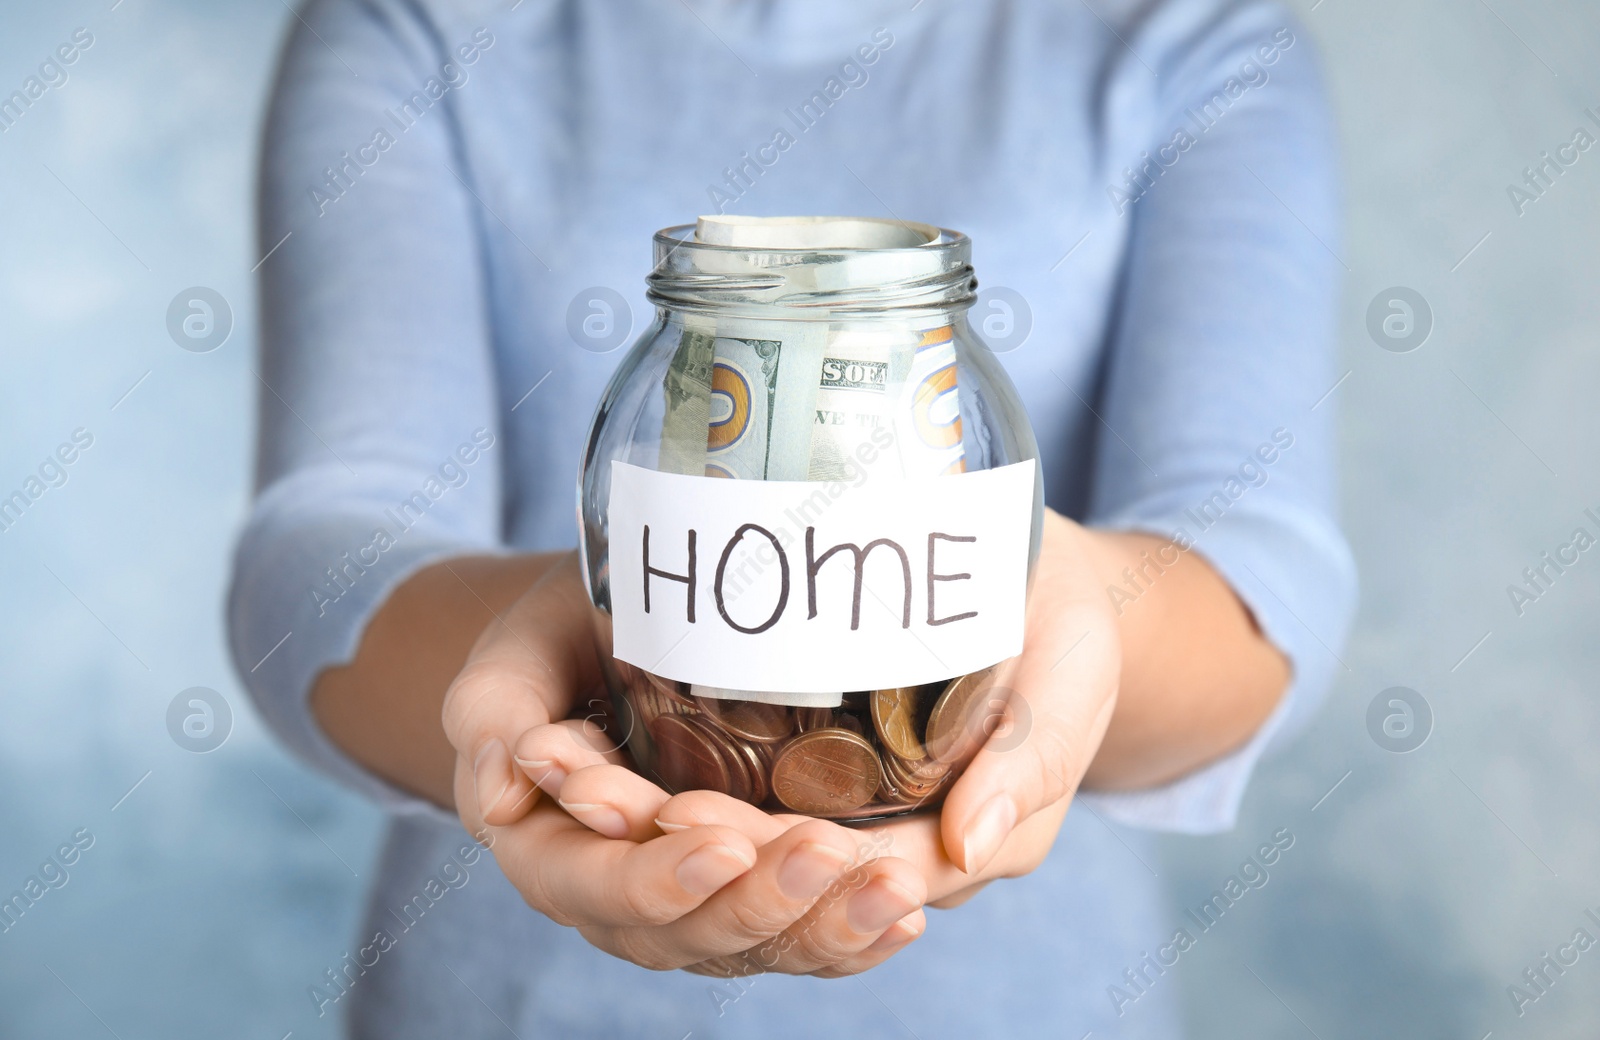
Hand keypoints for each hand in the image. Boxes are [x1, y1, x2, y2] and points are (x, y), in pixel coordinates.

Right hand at [442, 554, 928, 976]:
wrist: (600, 648)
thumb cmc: (554, 646)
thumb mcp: (512, 655)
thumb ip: (492, 711)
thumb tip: (501, 788)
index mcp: (552, 853)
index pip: (600, 887)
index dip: (659, 879)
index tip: (723, 843)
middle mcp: (622, 898)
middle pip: (691, 934)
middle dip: (762, 903)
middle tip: (829, 853)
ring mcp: (693, 905)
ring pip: (757, 946)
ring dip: (828, 927)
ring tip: (896, 889)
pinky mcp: (752, 894)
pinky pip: (802, 937)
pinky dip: (855, 935)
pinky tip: (906, 911)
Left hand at [510, 508, 1122, 933]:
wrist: (1041, 584)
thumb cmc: (1065, 631)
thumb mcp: (1072, 683)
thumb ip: (1028, 764)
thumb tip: (964, 849)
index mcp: (961, 849)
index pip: (863, 884)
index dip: (784, 865)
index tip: (706, 823)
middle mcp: (892, 851)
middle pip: (785, 878)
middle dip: (702, 848)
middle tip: (624, 801)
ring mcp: (846, 816)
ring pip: (745, 852)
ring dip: (667, 829)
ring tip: (593, 788)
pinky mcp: (807, 772)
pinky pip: (734, 800)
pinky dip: (669, 789)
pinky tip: (602, 762)